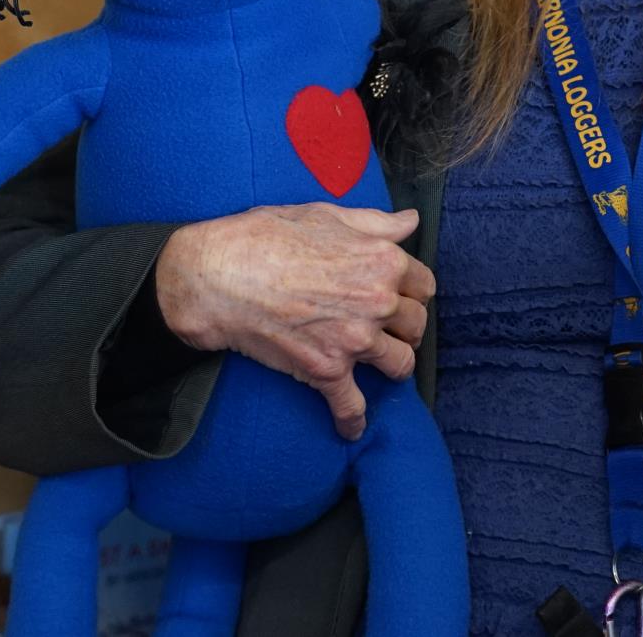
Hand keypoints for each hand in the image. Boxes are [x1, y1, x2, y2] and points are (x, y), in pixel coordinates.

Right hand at [153, 203, 435, 439]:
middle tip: (387, 328)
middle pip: (416, 325)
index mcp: (382, 261)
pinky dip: (353, 421)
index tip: (400, 295)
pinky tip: (351, 428)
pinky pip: (353, 407)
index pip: (424, 285)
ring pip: (400, 365)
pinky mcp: (326, 371)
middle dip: (404, 327)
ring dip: (392, 367)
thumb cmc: (265, 236)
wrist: (218, 276)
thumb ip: (375, 222)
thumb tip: (410, 222)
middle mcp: (378, 301)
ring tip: (379, 366)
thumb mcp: (324, 214)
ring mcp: (355, 340)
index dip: (411, 291)